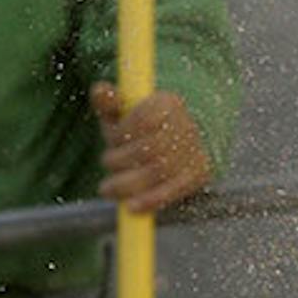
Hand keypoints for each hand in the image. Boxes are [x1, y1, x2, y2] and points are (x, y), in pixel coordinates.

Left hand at [91, 83, 211, 213]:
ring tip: (108, 189)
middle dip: (121, 160)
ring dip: (129, 183)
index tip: (112, 139)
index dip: (123, 133)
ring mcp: (193, 151)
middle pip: (149, 148)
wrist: (187, 135)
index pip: (142, 120)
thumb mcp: (126, 110)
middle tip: (106, 163)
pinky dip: (151, 200)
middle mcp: (185, 125)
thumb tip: (99, 90)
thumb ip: (111, 101)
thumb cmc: (145, 124)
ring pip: (158, 172)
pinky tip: (132, 207)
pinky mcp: (198, 173)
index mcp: (167, 103)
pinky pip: (174, 190)